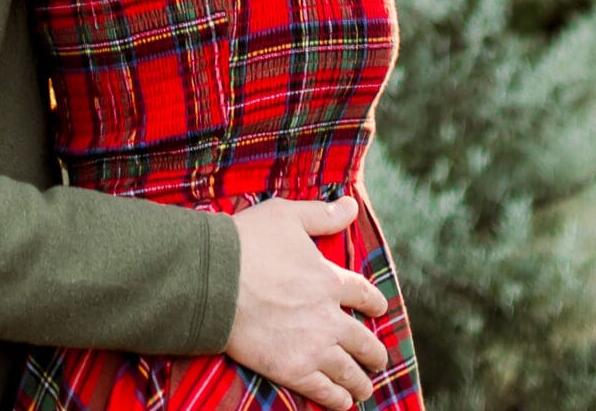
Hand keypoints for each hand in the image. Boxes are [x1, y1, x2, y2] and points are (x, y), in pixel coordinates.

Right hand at [228, 194, 388, 408]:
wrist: (216, 281)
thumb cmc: (248, 243)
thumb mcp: (287, 215)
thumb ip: (322, 214)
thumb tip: (352, 205)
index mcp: (329, 279)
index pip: (363, 294)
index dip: (374, 303)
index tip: (379, 310)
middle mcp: (328, 317)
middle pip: (363, 341)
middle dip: (374, 353)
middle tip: (378, 360)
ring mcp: (313, 346)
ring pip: (348, 371)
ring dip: (360, 381)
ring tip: (365, 388)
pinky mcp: (292, 369)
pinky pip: (325, 391)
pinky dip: (338, 399)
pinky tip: (344, 403)